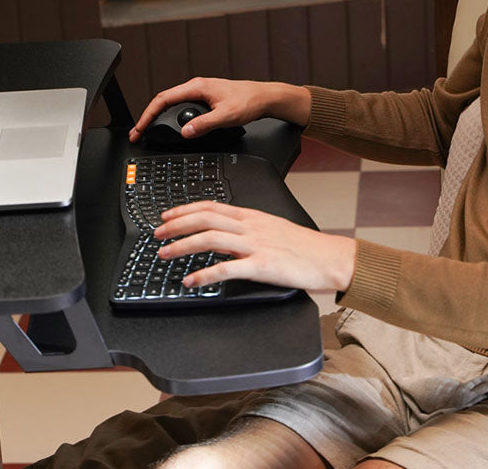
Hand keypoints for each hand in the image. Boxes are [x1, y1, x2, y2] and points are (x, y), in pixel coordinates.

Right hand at [128, 77, 309, 143]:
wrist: (264, 97)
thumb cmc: (249, 101)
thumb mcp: (226, 116)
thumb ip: (205, 124)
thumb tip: (186, 131)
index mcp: (197, 87)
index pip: (164, 99)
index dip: (148, 114)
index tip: (140, 129)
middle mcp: (196, 87)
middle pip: (163, 101)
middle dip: (148, 117)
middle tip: (138, 134)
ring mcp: (200, 92)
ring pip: (172, 103)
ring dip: (159, 116)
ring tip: (149, 130)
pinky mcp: (205, 99)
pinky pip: (181, 106)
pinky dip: (170, 116)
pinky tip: (170, 125)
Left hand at [153, 201, 355, 291]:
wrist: (329, 258)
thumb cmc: (304, 246)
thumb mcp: (272, 228)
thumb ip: (246, 229)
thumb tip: (220, 235)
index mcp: (252, 216)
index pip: (211, 206)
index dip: (185, 209)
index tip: (167, 215)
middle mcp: (250, 227)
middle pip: (205, 218)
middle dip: (176, 225)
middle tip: (157, 233)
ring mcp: (256, 245)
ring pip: (210, 239)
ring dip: (183, 245)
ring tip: (165, 254)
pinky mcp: (262, 266)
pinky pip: (227, 269)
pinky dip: (204, 274)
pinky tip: (191, 281)